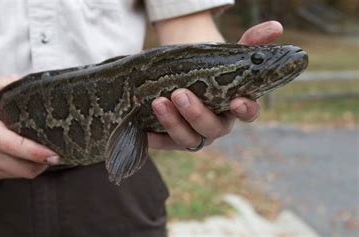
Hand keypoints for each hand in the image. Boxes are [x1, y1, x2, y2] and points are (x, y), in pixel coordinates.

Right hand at [0, 75, 59, 179]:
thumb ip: (6, 83)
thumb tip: (28, 81)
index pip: (16, 147)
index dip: (38, 153)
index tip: (55, 153)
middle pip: (24, 168)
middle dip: (44, 164)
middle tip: (58, 153)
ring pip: (20, 175)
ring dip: (36, 168)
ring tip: (47, 155)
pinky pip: (13, 176)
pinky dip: (25, 169)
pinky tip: (30, 158)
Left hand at [148, 21, 282, 149]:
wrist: (181, 78)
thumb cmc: (209, 69)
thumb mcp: (228, 54)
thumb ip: (250, 41)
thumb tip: (275, 27)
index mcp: (235, 106)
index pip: (247, 113)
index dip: (245, 110)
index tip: (238, 102)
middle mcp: (216, 125)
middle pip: (212, 129)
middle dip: (196, 114)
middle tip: (179, 94)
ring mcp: (194, 135)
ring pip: (188, 139)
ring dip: (173, 123)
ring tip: (158, 102)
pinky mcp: (172, 140)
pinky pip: (164, 144)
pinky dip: (155, 139)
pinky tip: (144, 130)